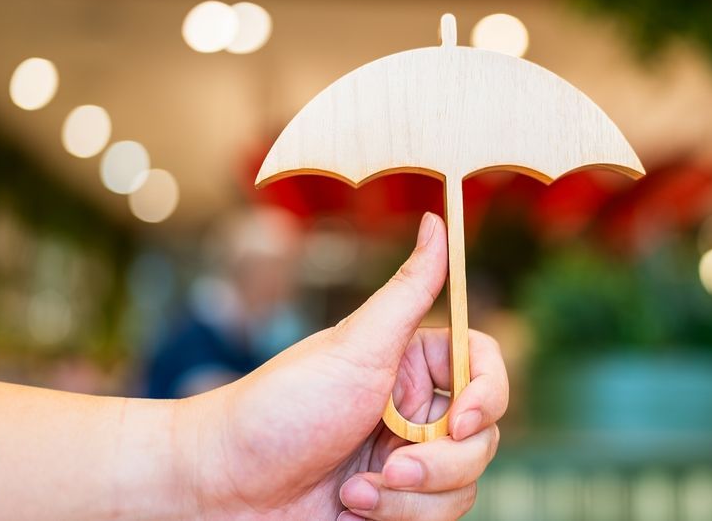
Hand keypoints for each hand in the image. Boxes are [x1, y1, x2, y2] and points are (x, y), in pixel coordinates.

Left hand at [178, 213, 508, 519]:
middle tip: (387, 466)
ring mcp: (410, 462)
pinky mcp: (397, 506)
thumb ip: (409, 289)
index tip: (462, 420)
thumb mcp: (354, 346)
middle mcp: (418, 413)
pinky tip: (349, 508)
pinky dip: (396, 517)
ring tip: (354, 493)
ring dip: (410, 498)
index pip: (486, 369)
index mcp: (414, 367)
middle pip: (483, 436)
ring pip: (464, 485)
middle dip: (438, 463)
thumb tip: (436, 220)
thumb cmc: (280, 408)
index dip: (489, 395)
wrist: (221, 487)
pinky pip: (436, 517)